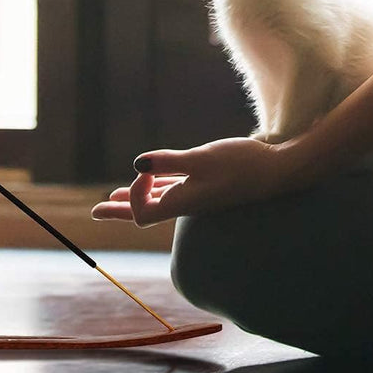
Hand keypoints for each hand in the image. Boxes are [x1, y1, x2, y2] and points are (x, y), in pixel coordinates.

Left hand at [90, 136, 295, 226]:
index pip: (143, 213)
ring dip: (135, 198)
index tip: (147, 169)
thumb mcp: (202, 159)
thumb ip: (169, 162)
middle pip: (145, 213)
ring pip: (158, 200)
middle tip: (94, 213)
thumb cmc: (242, 164)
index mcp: (183, 203)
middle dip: (118, 210)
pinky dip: (157, 186)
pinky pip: (174, 189)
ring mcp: (197, 195)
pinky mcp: (206, 184)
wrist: (278, 170)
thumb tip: (136, 164)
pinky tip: (151, 180)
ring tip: (112, 199)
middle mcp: (187, 204)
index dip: (135, 192)